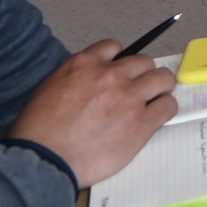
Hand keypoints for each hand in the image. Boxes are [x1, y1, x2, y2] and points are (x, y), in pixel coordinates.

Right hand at [9, 44, 177, 187]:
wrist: (44, 160)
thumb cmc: (39, 131)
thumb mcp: (49, 89)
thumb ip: (76, 79)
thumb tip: (92, 82)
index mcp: (84, 64)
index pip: (114, 47)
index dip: (120, 61)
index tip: (121, 72)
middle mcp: (110, 75)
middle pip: (145, 61)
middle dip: (143, 74)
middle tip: (139, 90)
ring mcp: (129, 97)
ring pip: (163, 78)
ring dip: (159, 89)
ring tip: (153, 102)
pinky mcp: (141, 122)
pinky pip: (168, 106)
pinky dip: (164, 109)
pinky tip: (155, 118)